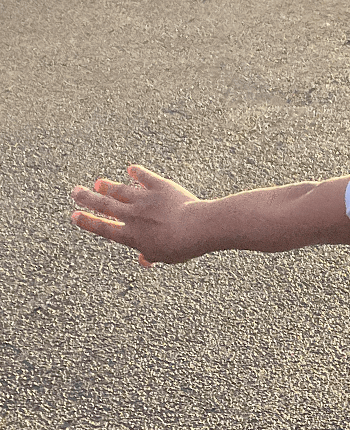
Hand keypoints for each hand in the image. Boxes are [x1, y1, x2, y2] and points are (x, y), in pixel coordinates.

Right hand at [71, 165, 206, 264]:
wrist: (195, 228)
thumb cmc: (181, 247)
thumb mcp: (164, 257)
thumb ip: (151, 255)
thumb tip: (144, 260)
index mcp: (131, 236)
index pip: (103, 228)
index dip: (87, 221)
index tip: (74, 215)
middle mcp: (133, 216)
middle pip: (105, 205)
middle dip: (87, 198)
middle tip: (75, 191)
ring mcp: (145, 200)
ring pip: (120, 191)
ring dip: (108, 186)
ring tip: (98, 183)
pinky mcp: (160, 187)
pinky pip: (145, 178)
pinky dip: (138, 172)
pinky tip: (131, 168)